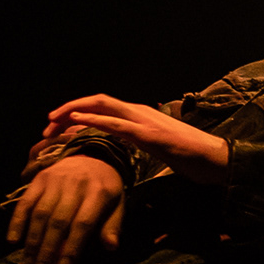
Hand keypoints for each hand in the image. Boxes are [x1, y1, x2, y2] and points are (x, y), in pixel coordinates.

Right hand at [6, 154, 128, 263]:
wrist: (91, 154)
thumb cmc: (105, 186)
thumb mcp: (117, 203)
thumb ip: (112, 225)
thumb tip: (111, 247)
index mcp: (98, 192)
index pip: (83, 224)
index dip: (72, 248)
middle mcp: (74, 185)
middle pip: (58, 222)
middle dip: (48, 250)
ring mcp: (54, 180)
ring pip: (40, 214)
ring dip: (32, 242)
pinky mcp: (39, 179)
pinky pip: (25, 202)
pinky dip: (17, 222)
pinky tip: (13, 241)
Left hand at [43, 95, 230, 184]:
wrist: (217, 160)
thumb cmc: (190, 158)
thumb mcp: (156, 149)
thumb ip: (138, 144)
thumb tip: (121, 151)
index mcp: (139, 116)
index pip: (102, 108)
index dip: (76, 113)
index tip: (56, 128)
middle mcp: (139, 112)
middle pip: (96, 102)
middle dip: (67, 110)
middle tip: (46, 126)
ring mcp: (145, 121)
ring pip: (102, 107)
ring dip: (73, 112)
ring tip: (52, 122)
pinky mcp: (150, 134)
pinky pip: (117, 124)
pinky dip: (93, 121)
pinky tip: (76, 123)